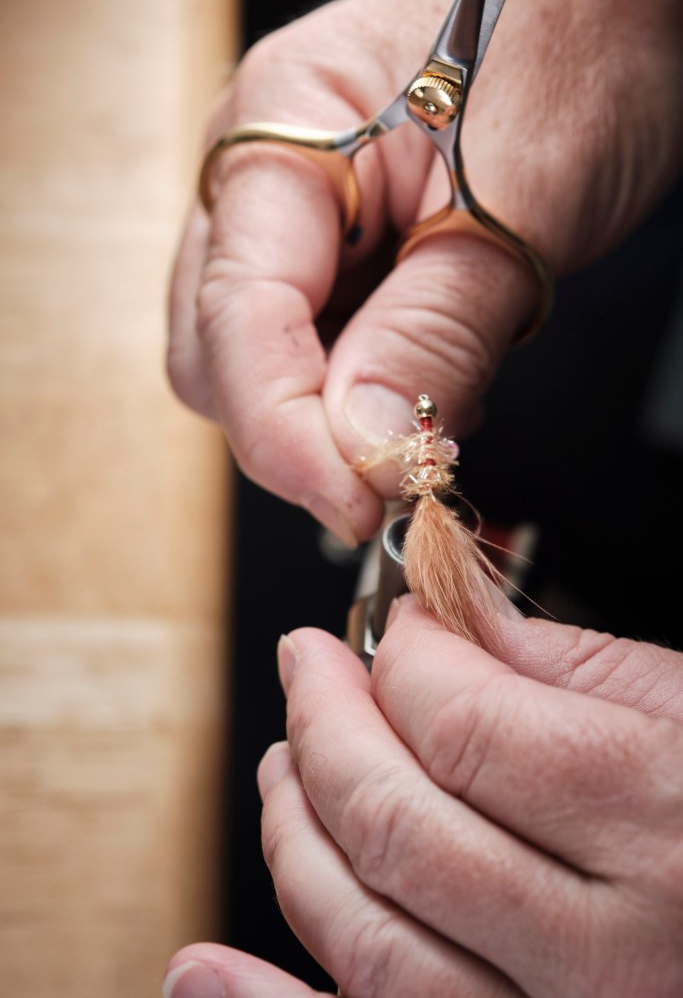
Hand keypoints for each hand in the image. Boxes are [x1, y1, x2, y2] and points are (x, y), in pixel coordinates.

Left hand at [163, 598, 682, 996]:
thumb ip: (561, 662)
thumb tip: (440, 618)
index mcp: (659, 820)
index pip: (462, 726)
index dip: (404, 660)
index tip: (397, 630)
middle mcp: (608, 950)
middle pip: (398, 825)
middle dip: (326, 726)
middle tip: (305, 667)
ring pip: (370, 939)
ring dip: (296, 836)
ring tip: (282, 766)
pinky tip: (200, 973)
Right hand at [168, 0, 682, 544]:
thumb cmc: (574, 44)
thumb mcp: (519, 204)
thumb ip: (434, 333)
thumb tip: (365, 451)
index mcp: (279, 139)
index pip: (239, 323)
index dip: (287, 435)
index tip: (361, 504)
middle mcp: (258, 180)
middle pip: (218, 358)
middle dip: (299, 432)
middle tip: (400, 468)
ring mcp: (287, 216)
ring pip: (258, 364)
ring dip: (333, 416)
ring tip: (435, 398)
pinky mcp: (328, 246)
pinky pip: (312, 347)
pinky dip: (361, 388)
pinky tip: (427, 369)